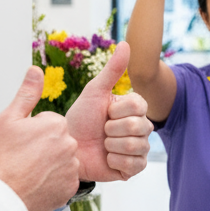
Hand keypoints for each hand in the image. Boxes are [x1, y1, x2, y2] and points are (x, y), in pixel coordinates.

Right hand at [0, 67, 79, 210]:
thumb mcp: (7, 119)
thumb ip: (27, 93)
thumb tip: (35, 71)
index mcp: (56, 125)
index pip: (48, 122)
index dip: (32, 131)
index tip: (20, 142)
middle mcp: (69, 144)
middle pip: (58, 140)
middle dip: (43, 146)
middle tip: (22, 157)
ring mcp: (71, 167)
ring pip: (61, 160)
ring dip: (49, 164)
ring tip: (27, 171)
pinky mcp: (70, 187)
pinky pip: (63, 179)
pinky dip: (53, 181)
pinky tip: (36, 183)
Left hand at [66, 41, 152, 180]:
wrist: (66, 148)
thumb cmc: (80, 119)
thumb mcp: (94, 91)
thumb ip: (112, 69)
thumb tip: (126, 43)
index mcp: (136, 108)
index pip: (139, 105)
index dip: (116, 110)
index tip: (104, 112)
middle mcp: (142, 127)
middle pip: (138, 126)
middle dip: (111, 129)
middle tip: (101, 131)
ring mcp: (140, 148)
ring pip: (135, 145)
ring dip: (111, 146)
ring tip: (102, 145)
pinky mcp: (134, 168)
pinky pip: (134, 164)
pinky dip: (115, 161)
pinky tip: (106, 158)